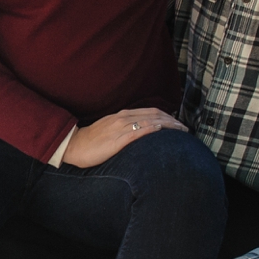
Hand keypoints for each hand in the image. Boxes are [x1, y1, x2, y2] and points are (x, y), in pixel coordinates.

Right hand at [62, 107, 185, 168]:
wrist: (74, 146)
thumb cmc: (91, 141)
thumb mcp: (110, 130)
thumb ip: (125, 128)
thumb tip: (140, 133)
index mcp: (122, 116)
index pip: (151, 112)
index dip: (167, 116)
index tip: (178, 123)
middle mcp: (123, 118)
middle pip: (154, 115)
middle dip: (172, 120)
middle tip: (185, 128)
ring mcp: (120, 128)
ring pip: (149, 121)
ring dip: (167, 125)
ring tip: (180, 131)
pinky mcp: (117, 140)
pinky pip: (137, 132)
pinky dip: (151, 129)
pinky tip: (161, 130)